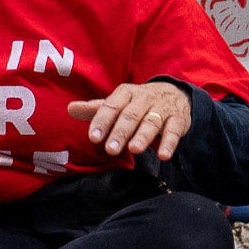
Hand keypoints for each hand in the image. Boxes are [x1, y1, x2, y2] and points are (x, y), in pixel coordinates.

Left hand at [74, 79, 194, 165]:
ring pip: (152, 121)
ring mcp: (162, 108)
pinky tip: (163, 155)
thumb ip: (96, 109)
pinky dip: (169, 143)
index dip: (102, 121)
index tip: (93, 138)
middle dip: (120, 132)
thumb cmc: (138, 103)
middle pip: (131, 115)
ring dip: (143, 136)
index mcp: (126, 93)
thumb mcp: (118, 103)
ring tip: (134, 150)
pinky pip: (174, 131)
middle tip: (110, 149)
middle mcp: (144, 98)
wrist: (175, 94)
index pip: (111, 106)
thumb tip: (70, 108)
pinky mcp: (178, 119)